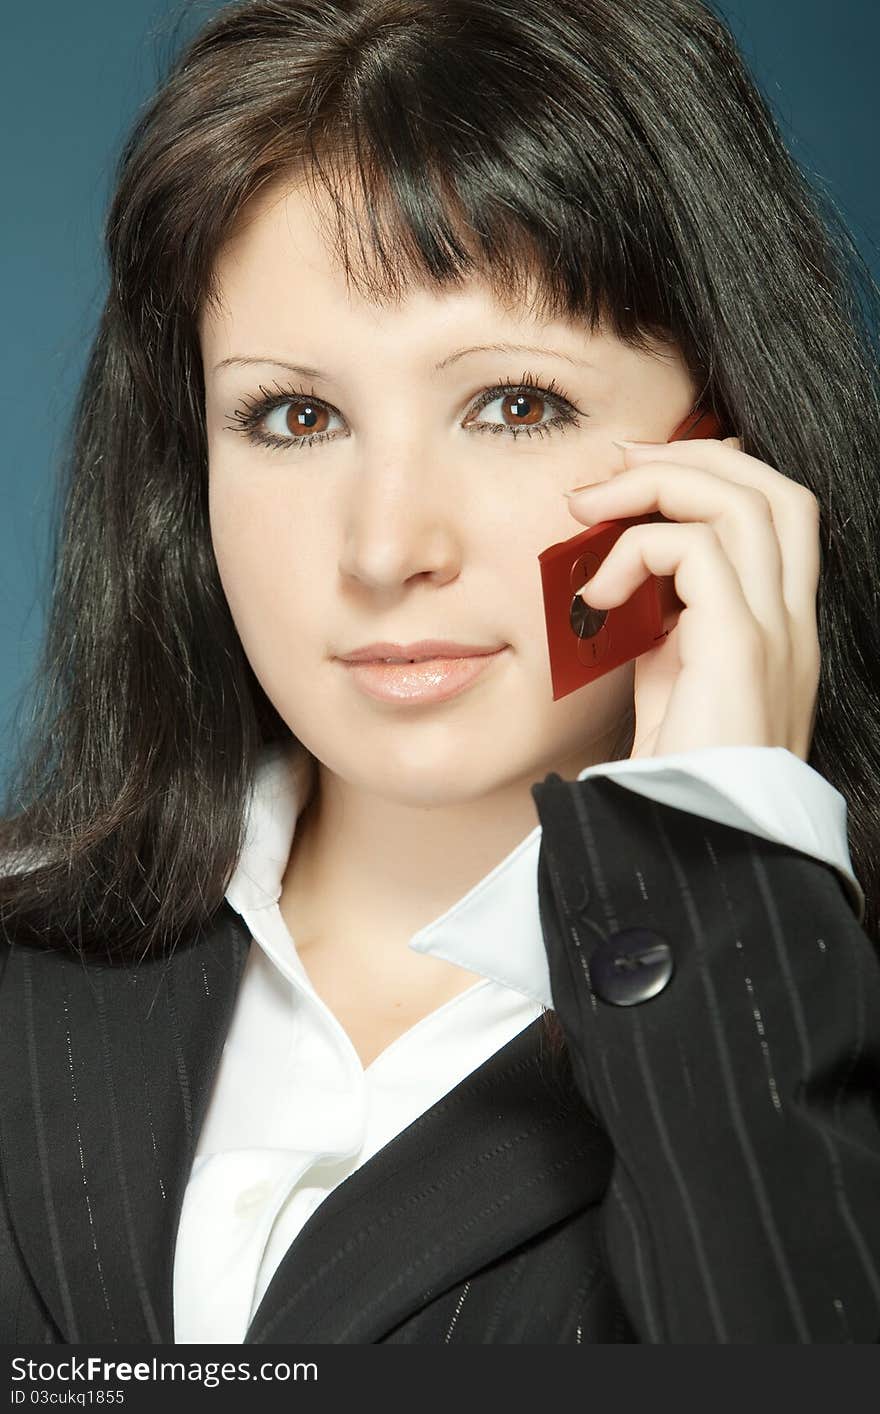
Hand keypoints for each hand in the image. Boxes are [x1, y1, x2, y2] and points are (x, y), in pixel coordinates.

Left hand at [563, 437, 821, 759]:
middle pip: (772, 487)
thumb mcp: (675, 680)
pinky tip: (598, 596)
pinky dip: (637, 552)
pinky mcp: (741, 652)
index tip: (636, 472)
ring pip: (743, 501)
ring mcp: (776, 633)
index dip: (715, 470)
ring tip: (589, 513)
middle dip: (688, 456)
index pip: (779, 510)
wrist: (695, 849)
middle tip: (610, 469)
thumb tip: (627, 569)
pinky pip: (696, 553)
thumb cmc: (678, 775)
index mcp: (782, 624)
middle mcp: (794, 621)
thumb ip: (668, 620)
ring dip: (655, 487)